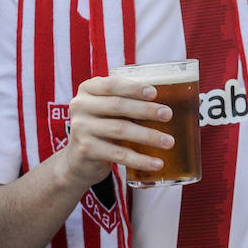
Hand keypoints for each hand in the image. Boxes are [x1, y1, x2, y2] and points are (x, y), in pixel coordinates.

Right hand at [57, 74, 173, 188]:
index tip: (154, 93)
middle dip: (146, 110)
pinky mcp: (85, 150)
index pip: (111, 84)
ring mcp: (80, 128)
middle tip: (168, 114)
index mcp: (88, 90)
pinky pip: (118, 154)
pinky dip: (140, 159)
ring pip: (120, 130)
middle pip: (117, 106)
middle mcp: (80, 106)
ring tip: (169, 142)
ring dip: (148, 136)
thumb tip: (166, 101)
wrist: (78, 159)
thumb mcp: (107, 109)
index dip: (133, 88)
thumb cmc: (102, 127)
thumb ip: (126, 101)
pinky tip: (156, 163)